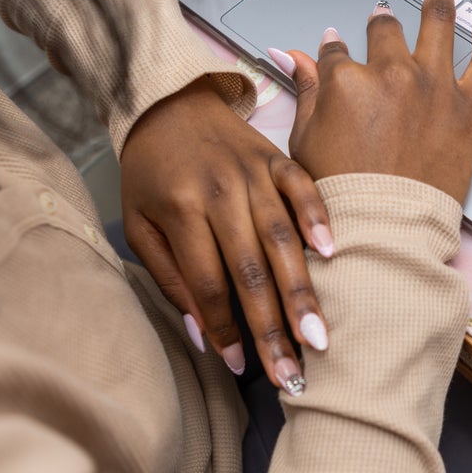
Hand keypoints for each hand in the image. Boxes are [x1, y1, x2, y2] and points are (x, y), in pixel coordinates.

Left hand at [119, 76, 332, 390]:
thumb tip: (203, 335)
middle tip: (292, 373)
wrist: (165, 99)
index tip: (241, 366)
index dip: (225, 328)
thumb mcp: (138, 223)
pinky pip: (302, 188)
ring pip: (282, 239)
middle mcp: (220, 191)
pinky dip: (318, 218)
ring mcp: (252, 172)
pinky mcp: (276, 156)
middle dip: (273, 327)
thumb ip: (169, 276)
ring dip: (303, 290)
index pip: (208, 283)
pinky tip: (333, 253)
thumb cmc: (150, 171)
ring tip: (319, 335)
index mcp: (180, 210)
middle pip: (251, 270)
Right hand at [283, 0, 471, 202]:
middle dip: (383, 22)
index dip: (335, 50)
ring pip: (439, 21)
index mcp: (345, 82)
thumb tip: (293, 55)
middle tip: (383, 15)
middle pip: (386, 32)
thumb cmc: (341, 198)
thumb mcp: (305, 141)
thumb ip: (305, 91)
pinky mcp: (469, 108)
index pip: (338, 52)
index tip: (337, 48)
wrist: (385, 232)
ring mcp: (433, 86)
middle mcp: (391, 74)